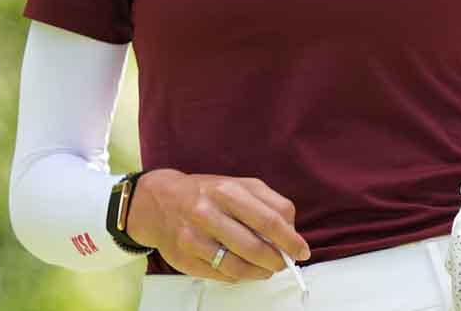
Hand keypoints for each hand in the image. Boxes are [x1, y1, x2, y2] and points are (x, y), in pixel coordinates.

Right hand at [124, 169, 310, 280]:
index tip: (302, 251)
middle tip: (284, 263)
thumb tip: (291, 232)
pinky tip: (244, 269)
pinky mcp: (184, 260)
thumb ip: (270, 204)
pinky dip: (239, 276)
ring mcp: (193, 239)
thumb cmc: (208, 193)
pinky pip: (220, 275)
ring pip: (237, 266)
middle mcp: (208, 214)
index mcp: (227, 192)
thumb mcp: (240, 185)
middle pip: (254, 247)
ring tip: (267, 269)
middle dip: (276, 260)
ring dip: (259, 272)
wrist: (158, 202)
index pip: (268, 220)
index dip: (290, 240)